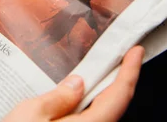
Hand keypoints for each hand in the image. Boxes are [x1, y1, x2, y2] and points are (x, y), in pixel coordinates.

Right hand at [3, 46, 143, 121]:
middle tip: (119, 59)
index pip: (119, 96)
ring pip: (103, 118)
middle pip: (115, 107)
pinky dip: (91, 109)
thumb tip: (77, 84)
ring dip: (104, 97)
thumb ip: (58, 97)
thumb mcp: (30, 114)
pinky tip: (78, 103)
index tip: (135, 52)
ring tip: (97, 77)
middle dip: (120, 82)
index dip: (131, 71)